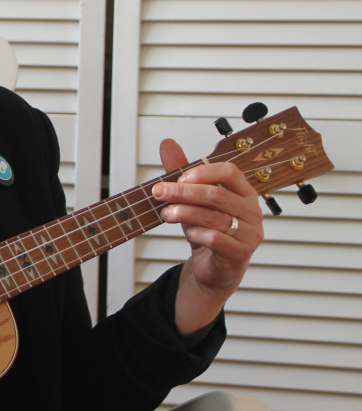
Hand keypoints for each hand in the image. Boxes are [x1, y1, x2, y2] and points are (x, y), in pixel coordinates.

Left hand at [155, 139, 263, 335]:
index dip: (203, 172)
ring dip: (184, 212)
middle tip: (159, 192)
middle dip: (183, 191)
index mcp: (244, 192)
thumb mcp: (192, 200)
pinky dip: (197, 233)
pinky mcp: (241, 253)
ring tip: (166, 213)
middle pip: (217, 194)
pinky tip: (187, 232)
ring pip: (214, 217)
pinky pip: (217, 239)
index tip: (179, 177)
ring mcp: (250, 233)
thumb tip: (167, 143)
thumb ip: (182, 172)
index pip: (230, 172)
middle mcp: (251, 211)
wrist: (215, 267)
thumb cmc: (208, 229)